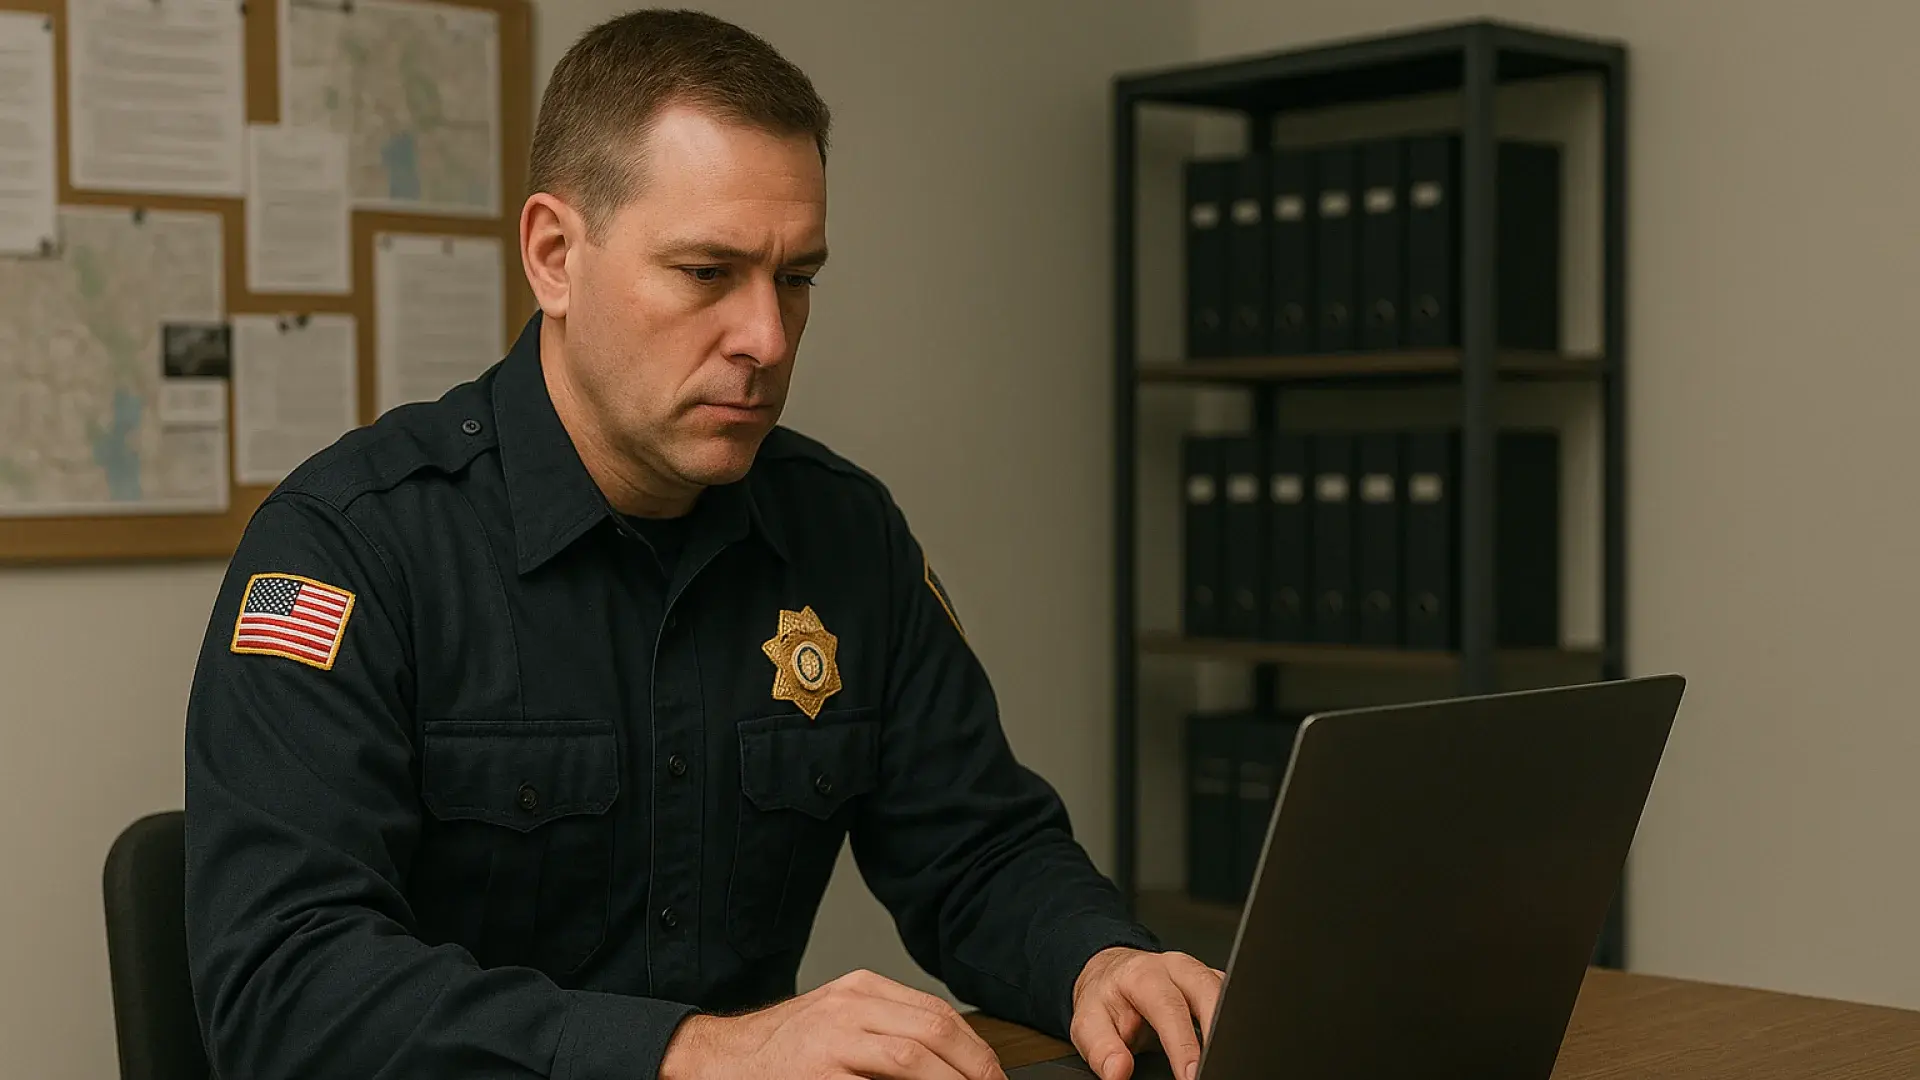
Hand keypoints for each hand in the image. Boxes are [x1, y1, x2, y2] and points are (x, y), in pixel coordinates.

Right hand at [659, 968, 1007, 1079]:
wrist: (720, 1060)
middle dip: (974, 1067)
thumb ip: (887, 1029)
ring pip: (911, 1058)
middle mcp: (849, 1007)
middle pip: (934, 1031)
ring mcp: (832, 1041)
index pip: (936, 1013)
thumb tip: (949, 1061)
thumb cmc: (782, 1048)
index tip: (992, 1075)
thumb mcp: (839, 1021)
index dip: (974, 1048)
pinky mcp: (818, 1077)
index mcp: (860, 989)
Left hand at [1068, 947, 1222, 1079]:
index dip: (1182, 1044)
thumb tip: (1117, 1071)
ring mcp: (1199, 973)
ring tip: (1227, 1058)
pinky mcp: (1214, 983)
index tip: (1190, 1074)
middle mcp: (1176, 968)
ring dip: (1232, 1025)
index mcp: (1145, 975)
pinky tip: (1232, 1044)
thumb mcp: (1089, 1023)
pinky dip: (1235, 1022)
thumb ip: (1102, 1048)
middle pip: (1209, 992)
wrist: (1113, 974)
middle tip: (1218, 1067)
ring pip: (1228, 993)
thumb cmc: (1106, 999)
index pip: (1169, 1008)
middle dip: (1218, 1031)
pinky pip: (1233, 999)